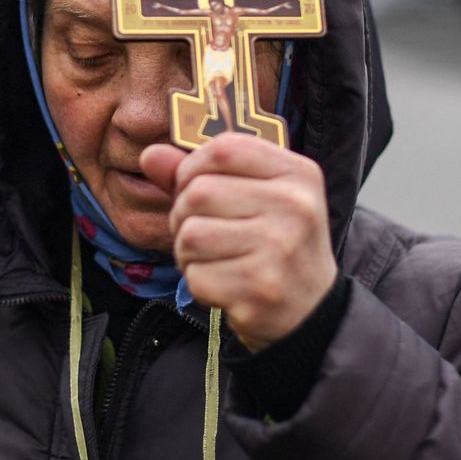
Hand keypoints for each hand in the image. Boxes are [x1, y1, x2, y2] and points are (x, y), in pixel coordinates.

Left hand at [140, 133, 336, 351]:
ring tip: (214, 259)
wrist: (311, 311)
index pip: (223, 149)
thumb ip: (201, 174)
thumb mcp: (254, 197)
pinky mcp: (260, 288)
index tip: (196, 187)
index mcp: (297, 173)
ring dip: (188, 251)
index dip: (193, 167)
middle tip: (205, 234)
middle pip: (199, 192)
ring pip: (191, 234)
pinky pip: (196, 275)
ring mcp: (279, 248)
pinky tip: (224, 285)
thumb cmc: (274, 245)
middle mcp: (294, 206)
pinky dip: (198, 282)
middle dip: (184, 215)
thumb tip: (150, 155)